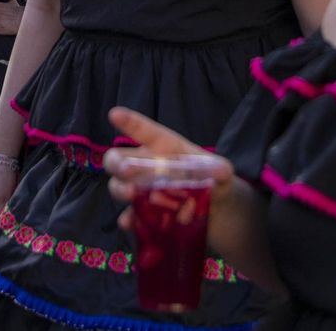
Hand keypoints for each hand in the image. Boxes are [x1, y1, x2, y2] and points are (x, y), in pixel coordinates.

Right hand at [103, 107, 233, 233]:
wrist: (216, 208)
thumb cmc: (211, 178)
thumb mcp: (220, 171)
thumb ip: (220, 169)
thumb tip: (220, 172)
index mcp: (163, 147)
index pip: (144, 131)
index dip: (129, 122)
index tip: (114, 114)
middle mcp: (147, 165)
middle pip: (117, 158)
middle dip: (117, 163)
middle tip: (127, 172)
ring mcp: (142, 189)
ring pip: (118, 185)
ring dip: (120, 189)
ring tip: (132, 195)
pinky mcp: (144, 212)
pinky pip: (128, 214)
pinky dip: (127, 218)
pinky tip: (129, 222)